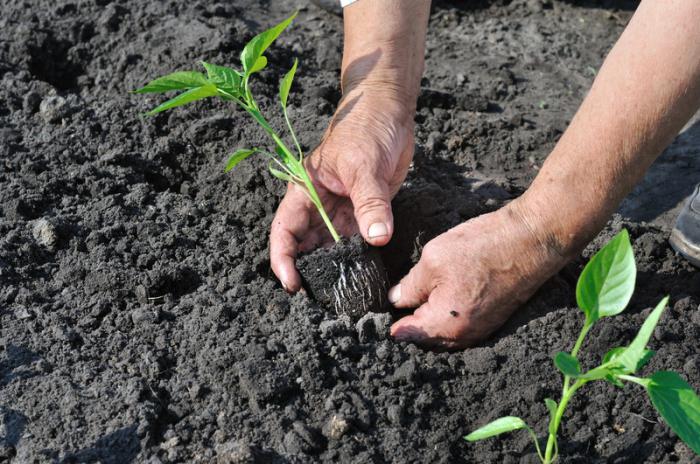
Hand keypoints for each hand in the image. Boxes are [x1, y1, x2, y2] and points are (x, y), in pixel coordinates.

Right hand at [270, 86, 414, 290]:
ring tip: (343, 291)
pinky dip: (359, 256)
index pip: (284, 231)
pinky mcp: (363, 211)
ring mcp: (341, 210)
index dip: (283, 259)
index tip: (292, 284)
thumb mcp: (364, 166)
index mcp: (304, 190)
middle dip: (309, 270)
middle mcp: (319, 204)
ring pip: (331, 246)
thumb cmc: (366, 128)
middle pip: (305, 245)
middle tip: (322, 297)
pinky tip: (364, 273)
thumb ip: (370, 203)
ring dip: (335, 266)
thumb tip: (376, 238)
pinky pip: (357, 240)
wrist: (390, 112)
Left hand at [388, 201, 568, 348]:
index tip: (376, 311)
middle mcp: (464, 336)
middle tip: (396, 299)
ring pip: (443, 333)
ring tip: (416, 296)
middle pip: (425, 338)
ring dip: (429, 319)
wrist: (532, 240)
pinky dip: (447, 315)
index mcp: (445, 324)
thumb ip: (409, 286)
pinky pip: (460, 325)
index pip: (406, 334)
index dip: (390, 321)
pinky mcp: (491, 320)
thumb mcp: (433, 260)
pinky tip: (441, 295)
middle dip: (409, 322)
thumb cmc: (483, 247)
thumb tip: (395, 300)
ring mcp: (480, 330)